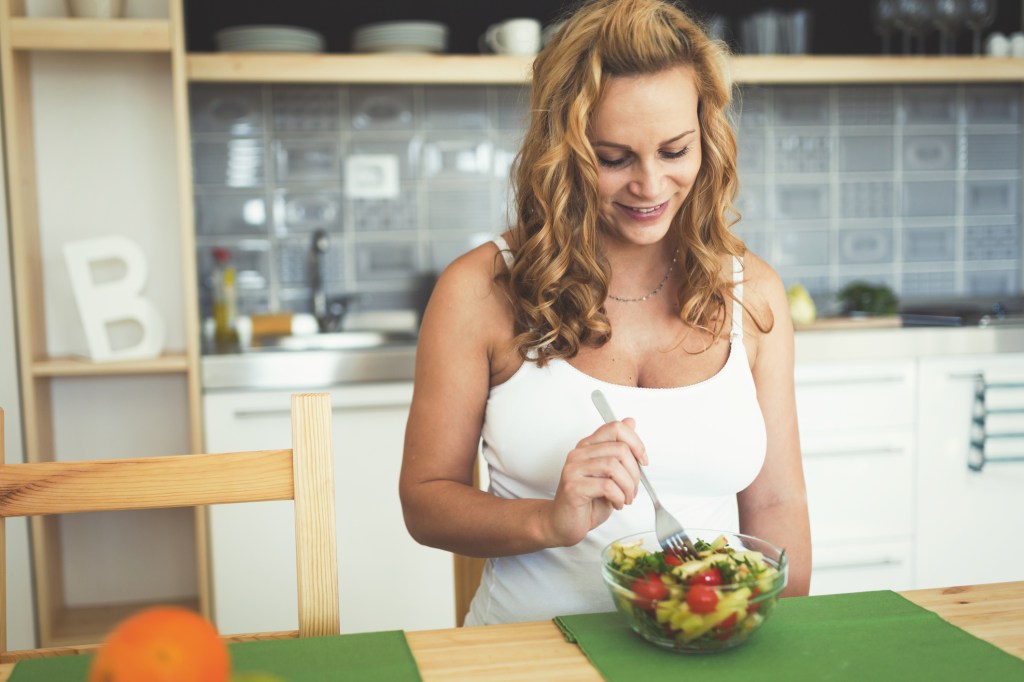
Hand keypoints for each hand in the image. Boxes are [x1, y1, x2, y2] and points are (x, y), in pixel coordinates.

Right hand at [545, 417, 647, 546]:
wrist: (562, 524)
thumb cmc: (587, 502)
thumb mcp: (610, 474)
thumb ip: (619, 450)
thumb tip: (630, 422)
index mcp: (588, 447)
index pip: (615, 428)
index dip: (636, 443)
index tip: (643, 460)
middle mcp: (578, 454)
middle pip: (620, 449)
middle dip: (635, 473)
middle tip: (633, 489)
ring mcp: (573, 469)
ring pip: (614, 466)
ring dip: (628, 487)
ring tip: (625, 498)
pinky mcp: (573, 487)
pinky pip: (607, 486)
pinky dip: (619, 497)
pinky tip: (616, 503)